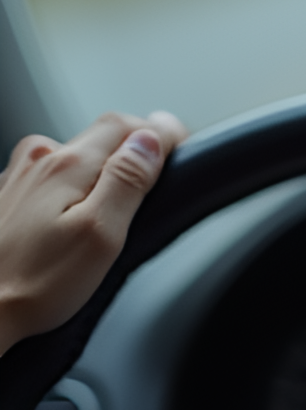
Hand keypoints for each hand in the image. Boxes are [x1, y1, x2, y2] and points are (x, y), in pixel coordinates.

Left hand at [0, 111, 188, 356]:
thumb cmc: (37, 283)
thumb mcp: (101, 233)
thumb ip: (128, 181)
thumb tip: (151, 141)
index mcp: (68, 165)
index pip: (126, 126)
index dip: (160, 131)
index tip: (183, 145)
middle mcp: (40, 160)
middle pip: (102, 134)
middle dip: (137, 145)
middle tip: (163, 170)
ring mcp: (20, 176)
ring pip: (78, 152)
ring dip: (107, 163)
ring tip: (124, 194)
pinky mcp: (10, 195)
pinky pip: (56, 173)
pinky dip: (79, 182)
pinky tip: (82, 211)